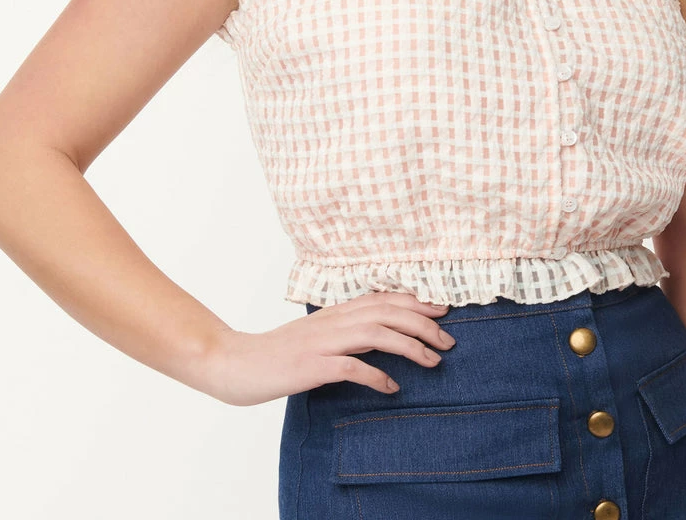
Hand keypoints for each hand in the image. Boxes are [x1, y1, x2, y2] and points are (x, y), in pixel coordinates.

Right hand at [208, 292, 455, 406]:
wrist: (236, 362)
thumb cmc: (277, 353)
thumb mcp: (316, 335)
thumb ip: (345, 331)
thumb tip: (381, 335)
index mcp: (334, 312)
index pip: (382, 298)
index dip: (415, 301)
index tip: (442, 309)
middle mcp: (332, 321)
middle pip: (386, 312)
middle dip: (422, 323)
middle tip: (449, 339)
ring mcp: (321, 342)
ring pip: (376, 333)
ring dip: (409, 346)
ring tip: (433, 360)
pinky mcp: (311, 365)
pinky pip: (350, 367)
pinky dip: (376, 375)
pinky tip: (392, 386)